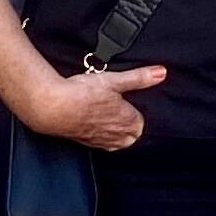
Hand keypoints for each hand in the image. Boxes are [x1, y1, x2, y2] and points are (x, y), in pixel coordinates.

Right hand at [25, 63, 168, 151]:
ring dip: (114, 131)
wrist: (53, 107)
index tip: (129, 102)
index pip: (141, 123)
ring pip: (116, 142)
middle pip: (131, 135)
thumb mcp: (115, 80)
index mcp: (129, 123)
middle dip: (128, 125)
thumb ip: (139, 77)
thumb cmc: (84, 94)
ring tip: (106, 116)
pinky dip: (99, 135)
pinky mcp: (85, 142)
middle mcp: (117, 136)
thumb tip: (161, 72)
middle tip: (118, 108)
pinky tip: (92, 123)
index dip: (136, 110)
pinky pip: (100, 143)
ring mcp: (101, 142)